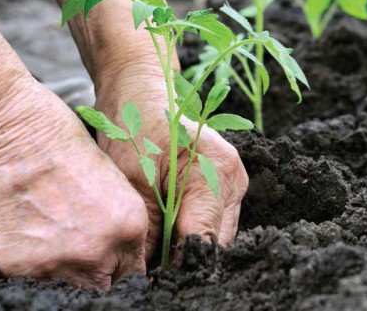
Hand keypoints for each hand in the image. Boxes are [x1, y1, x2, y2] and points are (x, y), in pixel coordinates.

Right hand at [0, 75, 148, 288]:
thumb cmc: (51, 131)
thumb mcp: (106, 171)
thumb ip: (115, 214)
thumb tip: (114, 242)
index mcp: (128, 224)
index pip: (132, 270)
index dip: (118, 263)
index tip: (106, 256)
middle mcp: (95, 252)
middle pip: (100, 284)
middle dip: (91, 268)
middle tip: (72, 242)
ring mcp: (51, 264)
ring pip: (61, 284)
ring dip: (54, 265)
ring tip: (39, 229)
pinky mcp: (7, 267)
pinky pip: (18, 278)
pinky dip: (16, 261)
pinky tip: (12, 228)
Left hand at [95, 64, 248, 260]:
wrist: (140, 89)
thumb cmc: (134, 124)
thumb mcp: (132, 180)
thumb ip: (147, 231)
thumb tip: (146, 274)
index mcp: (218, 172)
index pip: (204, 240)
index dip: (176, 265)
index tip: (150, 276)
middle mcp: (234, 179)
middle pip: (215, 243)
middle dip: (182, 259)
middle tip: (147, 267)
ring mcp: (233, 183)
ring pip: (214, 237)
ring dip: (185, 247)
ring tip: (153, 250)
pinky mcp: (223, 186)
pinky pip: (210, 222)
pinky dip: (187, 232)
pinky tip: (164, 232)